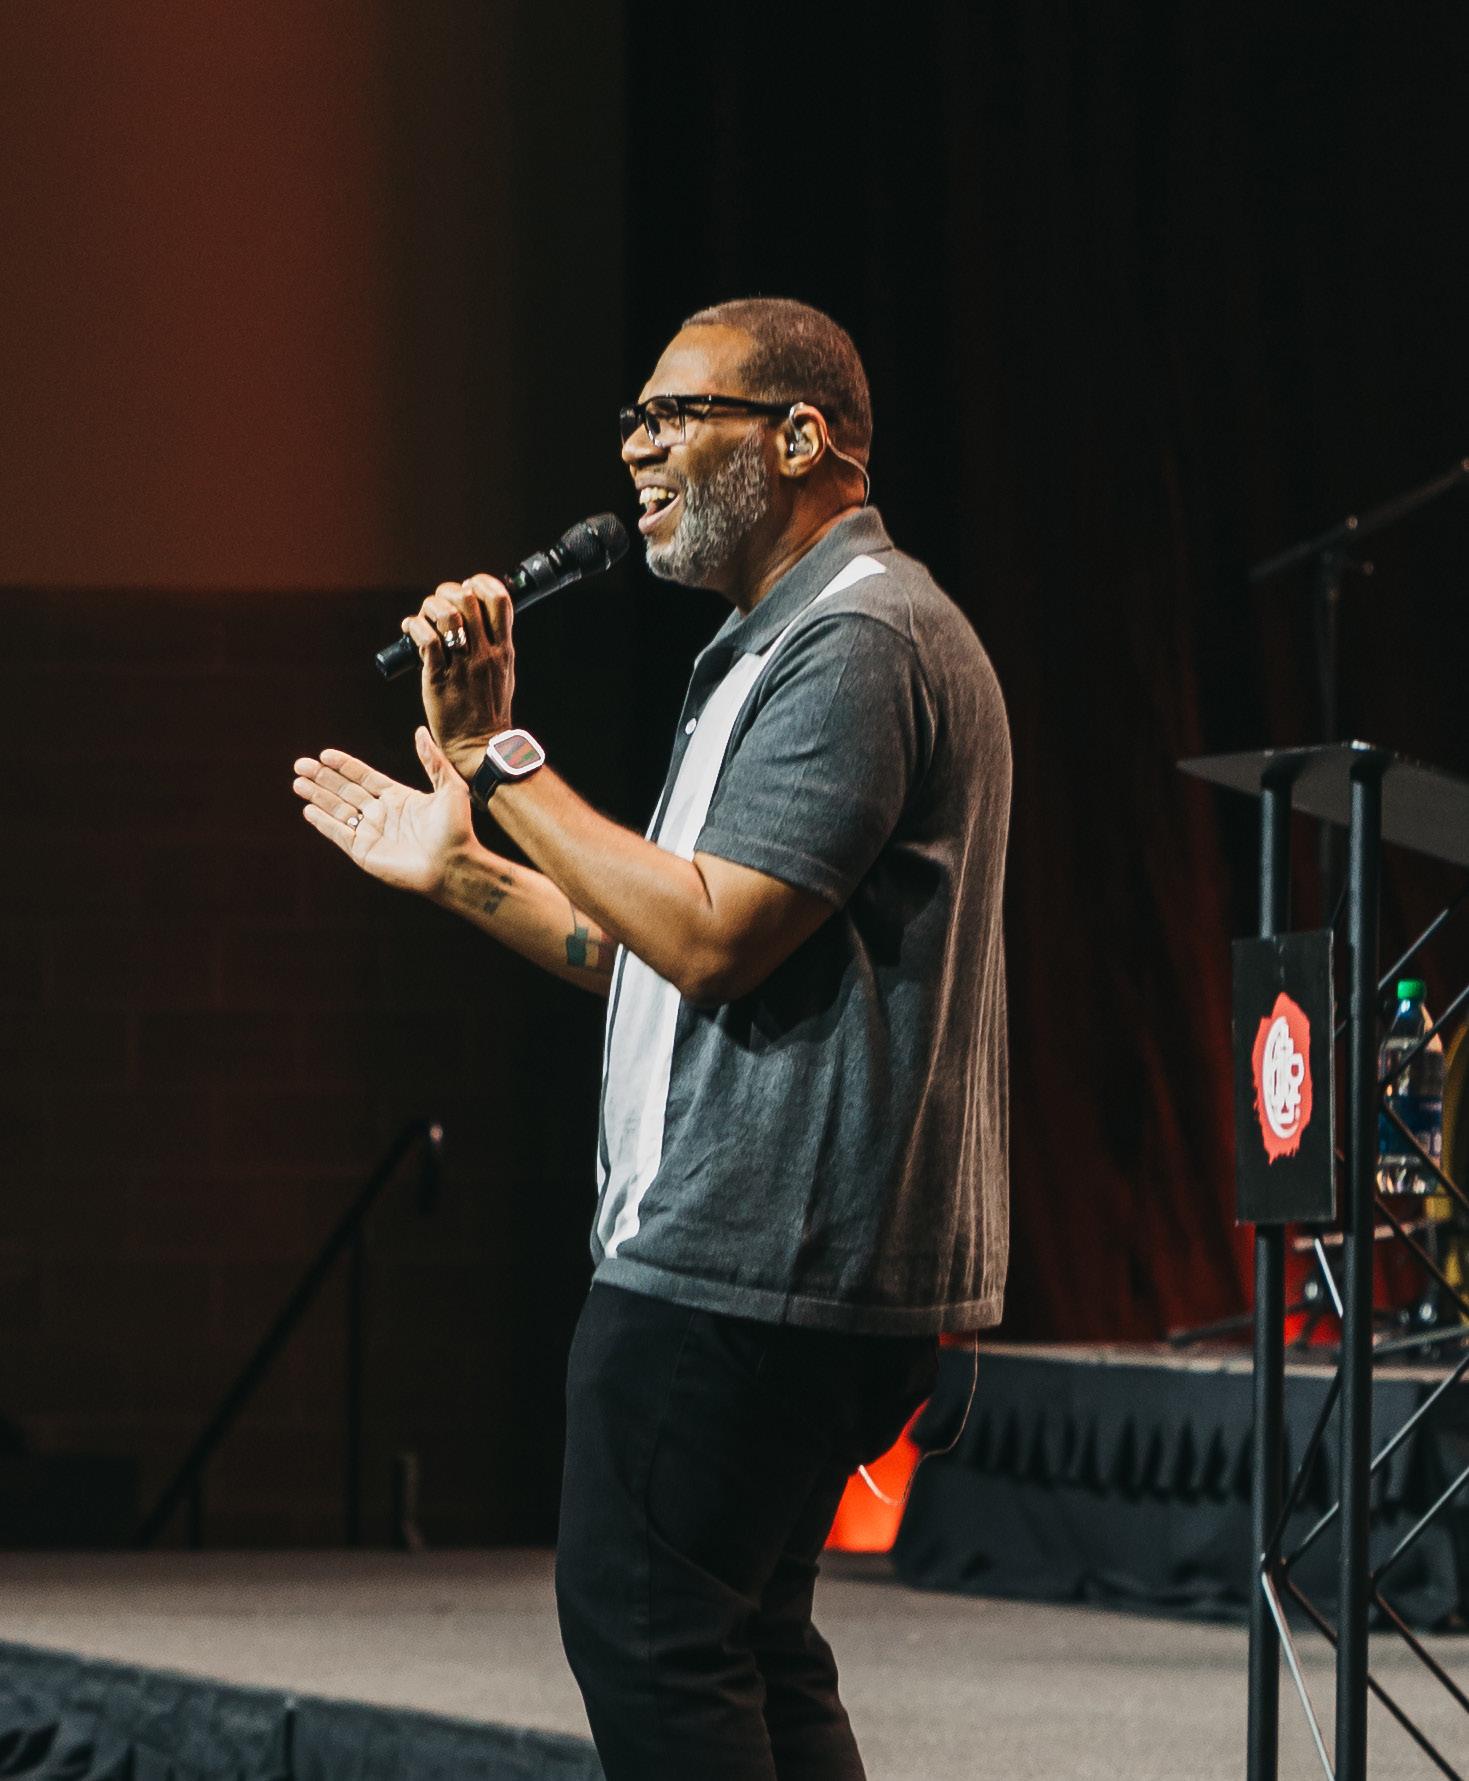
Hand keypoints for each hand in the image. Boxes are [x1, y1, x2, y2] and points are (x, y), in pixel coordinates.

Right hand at [292, 728, 474, 898]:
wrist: (454, 865)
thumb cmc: (456, 829)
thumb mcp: (449, 787)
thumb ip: (432, 760)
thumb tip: (419, 730)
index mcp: (398, 798)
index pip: (364, 777)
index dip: (344, 766)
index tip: (325, 754)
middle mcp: (382, 814)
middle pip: (345, 791)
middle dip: (322, 778)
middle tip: (300, 764)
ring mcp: (372, 833)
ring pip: (338, 811)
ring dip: (318, 796)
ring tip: (297, 783)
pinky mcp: (365, 852)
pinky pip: (339, 834)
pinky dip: (324, 822)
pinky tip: (308, 809)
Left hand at [400, 575, 514, 780]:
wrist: (478, 746)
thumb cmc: (488, 710)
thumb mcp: (504, 673)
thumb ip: (496, 645)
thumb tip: (479, 617)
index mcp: (504, 650)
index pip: (500, 599)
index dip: (480, 582)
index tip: (468, 588)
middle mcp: (485, 654)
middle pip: (469, 599)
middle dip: (447, 592)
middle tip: (438, 604)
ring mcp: (463, 666)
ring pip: (447, 615)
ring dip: (429, 608)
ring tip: (423, 617)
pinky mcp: (438, 679)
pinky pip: (427, 640)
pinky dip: (414, 626)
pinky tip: (409, 629)